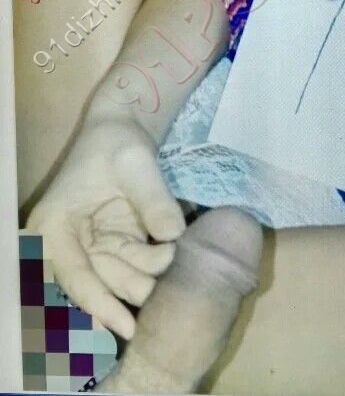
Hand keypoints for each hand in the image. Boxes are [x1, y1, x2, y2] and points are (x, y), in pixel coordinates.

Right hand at [26, 109, 185, 339]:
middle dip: (138, 286)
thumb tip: (175, 236)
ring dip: (150, 277)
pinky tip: (173, 272)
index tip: (128, 327)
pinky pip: (134, 266)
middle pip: (102, 282)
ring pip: (121, 278)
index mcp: (54, 226)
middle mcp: (67, 244)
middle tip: (172, 275)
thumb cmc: (117, 142)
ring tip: (176, 260)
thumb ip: (153, 200)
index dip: (101, 304)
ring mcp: (92, 246)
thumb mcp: (136, 163)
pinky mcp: (115, 244)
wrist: (122, 129)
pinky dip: (153, 268)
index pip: (74, 277)